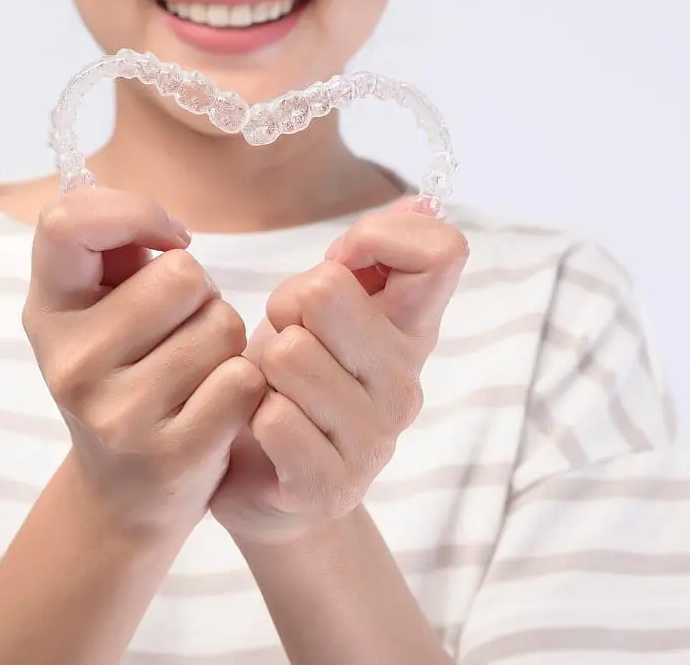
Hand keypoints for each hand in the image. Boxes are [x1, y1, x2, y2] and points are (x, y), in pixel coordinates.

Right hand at [23, 187, 268, 537]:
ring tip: (196, 368)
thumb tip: (165, 229)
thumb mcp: (94, 309)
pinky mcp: (171, 453)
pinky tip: (216, 404)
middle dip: (201, 292)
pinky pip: (243, 377)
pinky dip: (245, 383)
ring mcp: (117, 413)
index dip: (131, 212)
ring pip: (222, 324)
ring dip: (225, 338)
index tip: (162, 238)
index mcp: (48, 312)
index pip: (65, 223)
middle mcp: (71, 362)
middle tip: (180, 329)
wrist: (124, 492)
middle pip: (182, 274)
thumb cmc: (121, 372)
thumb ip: (114, 248)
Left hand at [209, 198, 469, 543]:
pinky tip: (258, 428)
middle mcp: (405, 385)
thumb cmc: (288, 379)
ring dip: (260, 366)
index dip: (376, 238)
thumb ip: (366, 257)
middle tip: (283, 340)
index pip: (441, 254)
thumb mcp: (320, 307)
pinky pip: (274, 418)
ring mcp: (374, 442)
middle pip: (327, 291)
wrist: (259, 480)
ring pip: (289, 353)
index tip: (338, 264)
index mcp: (412, 332)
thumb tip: (424, 202)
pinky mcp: (330, 487)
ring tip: (270, 388)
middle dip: (284, 307)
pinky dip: (248, 414)